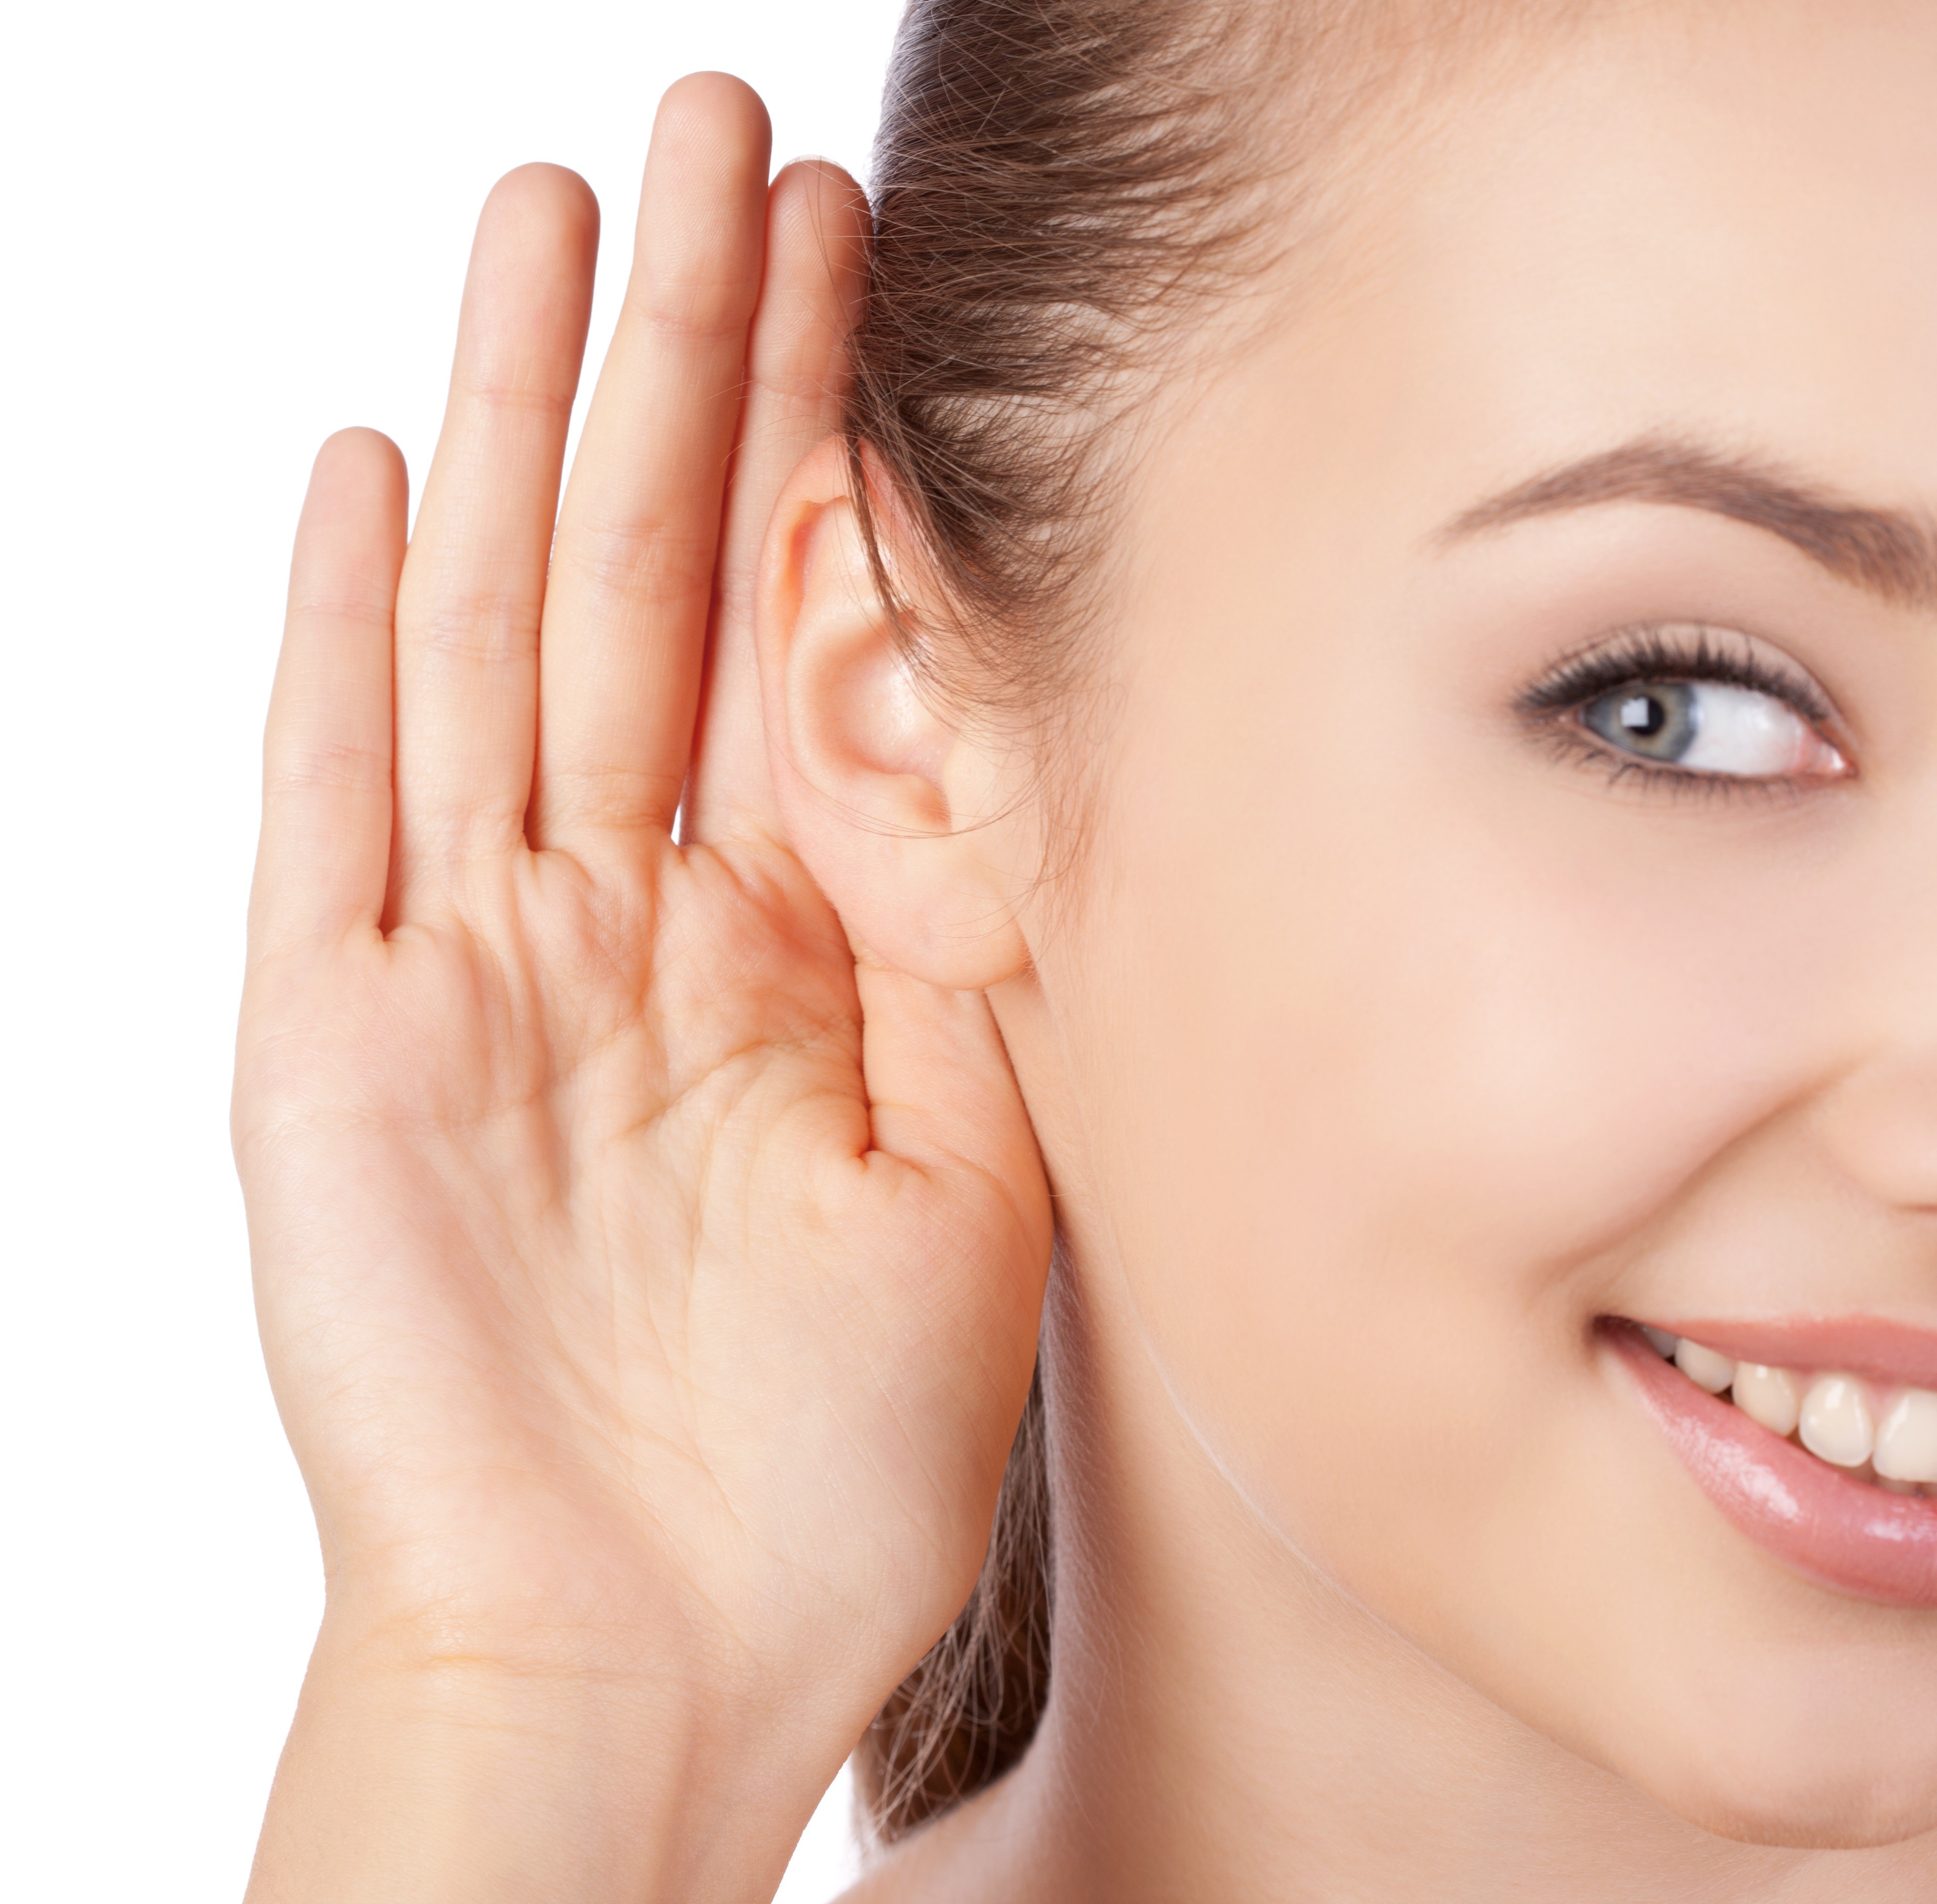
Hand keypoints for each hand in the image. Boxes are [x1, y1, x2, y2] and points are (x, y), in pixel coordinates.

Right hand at [233, 75, 1050, 1893]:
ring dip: (518, 426)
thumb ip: (964, 957)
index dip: (833, 444)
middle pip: (653, 579)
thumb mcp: (973, 1169)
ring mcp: (467, 962)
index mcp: (778, 952)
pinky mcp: (329, 1035)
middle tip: (722, 138)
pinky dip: (340, 637)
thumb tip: (997, 746)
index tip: (877, 265)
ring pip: (495, 631)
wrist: (660, 1656)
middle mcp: (621, 921)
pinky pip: (328, 793)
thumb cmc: (826, 1459)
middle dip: (691, 360)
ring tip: (551, 212)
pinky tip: (363, 467)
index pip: (798, 635)